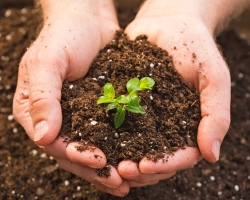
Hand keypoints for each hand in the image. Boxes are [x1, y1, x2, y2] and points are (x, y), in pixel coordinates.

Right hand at [13, 1, 128, 195]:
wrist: (88, 19)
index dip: (78, 156)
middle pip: (76, 152)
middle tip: (120, 183)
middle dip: (97, 169)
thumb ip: (42, 98)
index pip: (56, 143)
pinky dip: (121, 146)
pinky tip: (136, 157)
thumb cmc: (64, 36)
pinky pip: (109, 132)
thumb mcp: (47, 62)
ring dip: (111, 165)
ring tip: (130, 179)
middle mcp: (58, 117)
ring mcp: (80, 114)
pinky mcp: (100, 108)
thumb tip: (43, 138)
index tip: (100, 162)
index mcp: (38, 111)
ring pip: (94, 146)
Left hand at [120, 1, 229, 186]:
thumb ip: (216, 115)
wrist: (168, 24)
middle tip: (121, 170)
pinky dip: (106, 135)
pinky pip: (115, 123)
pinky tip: (94, 140)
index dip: (164, 165)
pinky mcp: (124, 104)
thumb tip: (212, 156)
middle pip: (154, 159)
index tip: (144, 166)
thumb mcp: (213, 78)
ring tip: (105, 161)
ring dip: (119, 158)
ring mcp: (143, 118)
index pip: (180, 156)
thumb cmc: (195, 49)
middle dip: (138, 169)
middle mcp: (164, 127)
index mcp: (188, 127)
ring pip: (132, 148)